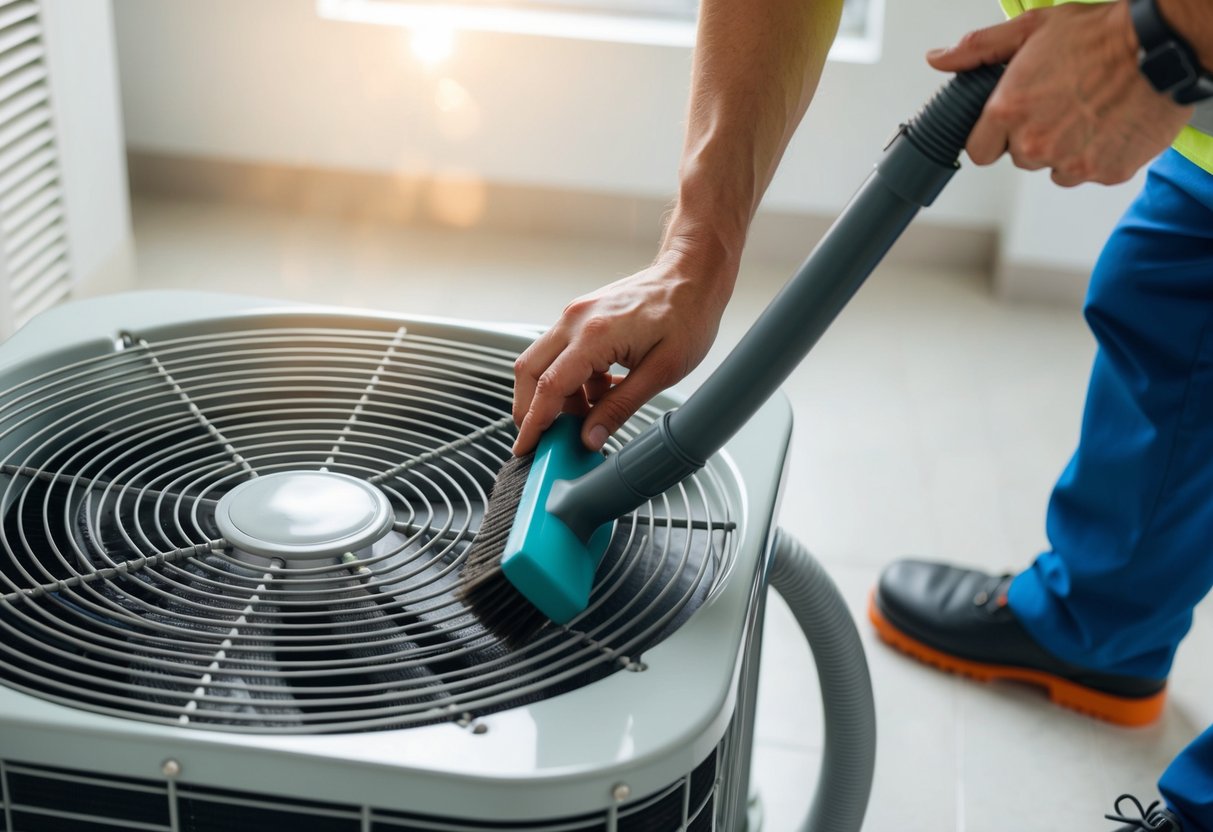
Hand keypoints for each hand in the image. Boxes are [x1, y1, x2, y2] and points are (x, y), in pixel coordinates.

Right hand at [512, 251, 732, 455]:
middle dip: (530, 410)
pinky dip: (570, 379)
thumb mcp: (662, 372)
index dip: (534, 422)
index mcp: (595, 334)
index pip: (549, 386)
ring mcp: (576, 315)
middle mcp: (576, 320)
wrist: (692, 274)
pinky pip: (561, 353)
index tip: (527, 447)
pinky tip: (599, 394)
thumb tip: (591, 438)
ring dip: (555, 396)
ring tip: (589, 416)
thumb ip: (621, 407)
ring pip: (542, 363)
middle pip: (530, 372)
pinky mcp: (581, 316)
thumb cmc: (687, 315)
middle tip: (545, 439)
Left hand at [928, 2, 1192, 185]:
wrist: (1160, 46)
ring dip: (1065, 149)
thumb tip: (938, 59)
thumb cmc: (1099, 35)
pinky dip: (1098, 155)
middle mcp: (1034, 144)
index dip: (993, 136)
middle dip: (1033, 137)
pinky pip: (1089, 173)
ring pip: (1053, 169)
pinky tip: (1109, 124)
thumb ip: (978, 49)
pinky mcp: (1104, 173)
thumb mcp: (1031, 30)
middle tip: (1061, 104)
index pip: (978, 151)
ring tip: (1088, 111)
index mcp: (1007, 112)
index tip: (1010, 123)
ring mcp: (1070, 162)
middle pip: (1019, 158)